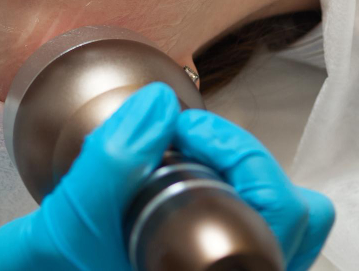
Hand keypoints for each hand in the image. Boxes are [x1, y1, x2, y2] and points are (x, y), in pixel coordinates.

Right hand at [0, 83, 334, 270]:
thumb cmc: (63, 260)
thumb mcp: (76, 214)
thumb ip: (114, 157)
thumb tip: (160, 104)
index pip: (277, 211)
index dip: (235, 151)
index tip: (182, 128)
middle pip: (295, 211)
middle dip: (240, 155)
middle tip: (188, 135)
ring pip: (293, 224)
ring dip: (250, 177)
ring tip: (197, 160)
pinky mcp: (226, 265)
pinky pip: (274, 228)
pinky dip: (247, 193)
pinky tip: (202, 180)